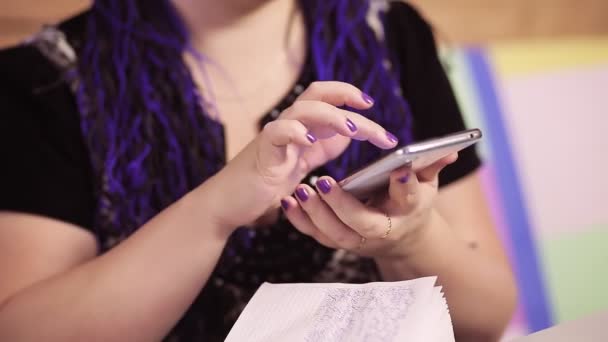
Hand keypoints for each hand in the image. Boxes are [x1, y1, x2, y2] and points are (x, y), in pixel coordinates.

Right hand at [205, 81, 398, 230]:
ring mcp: (274, 138)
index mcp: (300, 129)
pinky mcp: (262, 154)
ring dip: (331, 115)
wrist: (228, 205)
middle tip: (372, 109)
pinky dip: (293, 131)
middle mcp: (288, 127)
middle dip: (349, 98)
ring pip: (303, 110)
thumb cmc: (264, 185)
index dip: (350, 97)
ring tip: (351, 128)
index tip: (372, 106)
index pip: (328, 99)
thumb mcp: (302, 165)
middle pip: (320, 96)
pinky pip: (276, 132)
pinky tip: (308, 139)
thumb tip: (349, 134)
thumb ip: (322, 148)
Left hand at [280, 153, 457, 257]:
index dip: (406, 187)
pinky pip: (317, 235)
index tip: (401, 170)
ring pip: (334, 234)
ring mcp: (357, 240)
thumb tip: (451, 149)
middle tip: (324, 182)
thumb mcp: (426, 185)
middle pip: (362, 224)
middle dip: (342, 206)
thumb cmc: (412, 205)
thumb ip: (432, 166)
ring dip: (315, 214)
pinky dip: (300, 221)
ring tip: (300, 191)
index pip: (409, 201)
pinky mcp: (338, 241)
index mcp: (407, 214)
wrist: (402, 238)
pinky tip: (288, 202)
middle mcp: (381, 231)